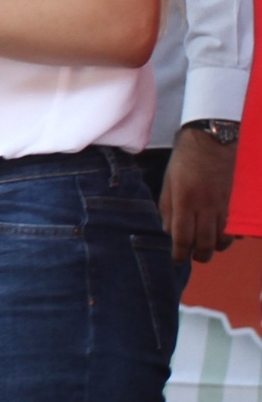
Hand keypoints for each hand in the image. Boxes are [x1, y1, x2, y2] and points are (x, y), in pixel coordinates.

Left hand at [160, 124, 236, 264]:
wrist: (212, 141)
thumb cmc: (184, 160)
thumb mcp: (168, 182)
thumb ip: (167, 208)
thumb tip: (168, 231)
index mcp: (185, 201)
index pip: (182, 236)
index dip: (179, 253)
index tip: (176, 261)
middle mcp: (205, 207)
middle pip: (205, 243)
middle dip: (200, 256)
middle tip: (194, 258)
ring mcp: (223, 205)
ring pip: (223, 238)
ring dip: (215, 247)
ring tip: (207, 247)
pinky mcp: (234, 202)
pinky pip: (234, 226)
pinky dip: (230, 235)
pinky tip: (223, 235)